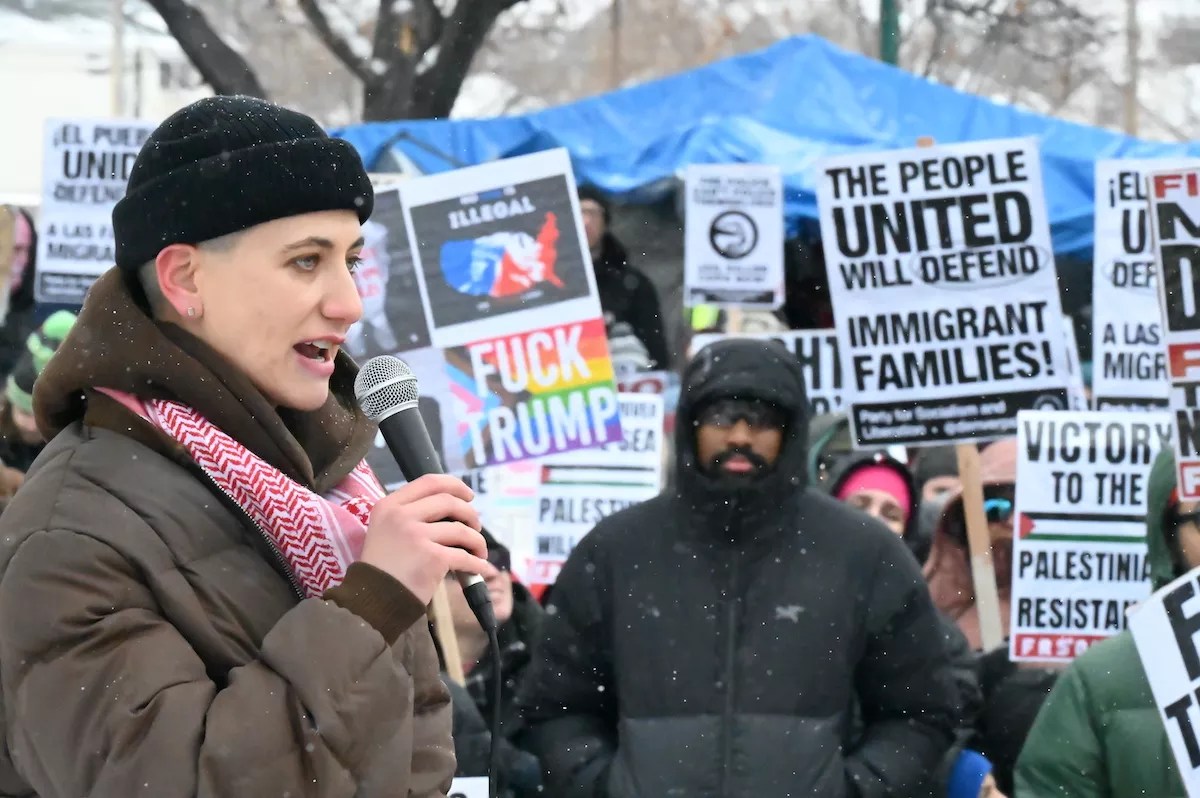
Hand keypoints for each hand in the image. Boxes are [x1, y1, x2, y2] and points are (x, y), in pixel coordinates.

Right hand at [360, 474, 496, 604]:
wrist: (372, 599)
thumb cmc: (381, 567)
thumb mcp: (384, 530)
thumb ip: (408, 515)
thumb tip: (450, 509)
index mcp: (389, 505)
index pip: (429, 482)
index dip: (455, 485)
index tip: (468, 496)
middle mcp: (402, 516)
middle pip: (449, 502)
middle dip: (470, 514)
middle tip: (476, 527)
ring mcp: (417, 536)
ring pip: (461, 530)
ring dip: (477, 540)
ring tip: (479, 551)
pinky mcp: (432, 558)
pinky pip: (464, 557)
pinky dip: (477, 563)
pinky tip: (480, 567)